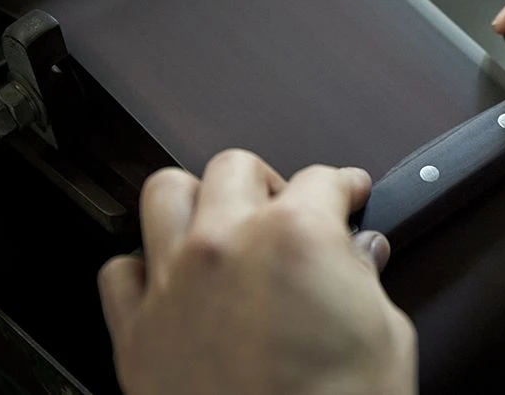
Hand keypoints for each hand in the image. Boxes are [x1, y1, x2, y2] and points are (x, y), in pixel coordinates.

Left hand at [97, 150, 416, 394]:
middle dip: (269, 182)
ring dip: (198, 201)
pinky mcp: (137, 333)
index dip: (343, 184)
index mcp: (296, 237)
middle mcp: (226, 245)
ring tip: (222, 223)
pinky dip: (144, 267)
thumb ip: (366, 280)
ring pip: (165, 194)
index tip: (346, 193)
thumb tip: (361, 258)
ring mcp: (174, 284)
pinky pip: (119, 272)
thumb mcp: (384, 336)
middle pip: (235, 168)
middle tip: (288, 208)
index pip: (323, 179)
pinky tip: (172, 281)